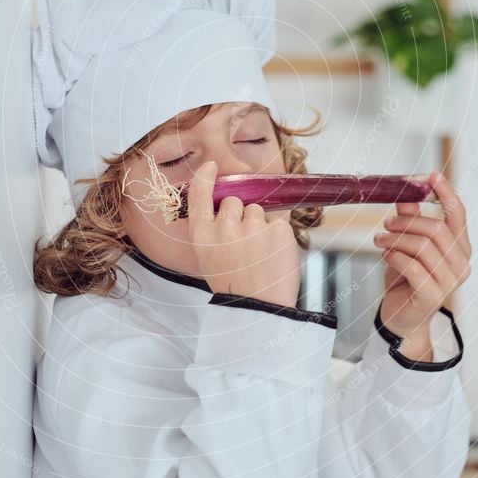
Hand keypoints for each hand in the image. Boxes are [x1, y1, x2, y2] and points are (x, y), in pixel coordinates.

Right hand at [186, 161, 300, 307]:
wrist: (260, 310)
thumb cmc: (235, 285)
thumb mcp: (209, 258)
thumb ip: (214, 231)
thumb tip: (229, 205)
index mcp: (202, 236)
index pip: (199, 196)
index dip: (205, 178)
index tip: (211, 167)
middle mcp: (224, 228)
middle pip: (234, 201)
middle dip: (240, 215)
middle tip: (244, 245)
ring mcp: (253, 227)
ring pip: (257, 210)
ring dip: (260, 225)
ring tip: (259, 254)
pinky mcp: (278, 229)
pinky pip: (277, 221)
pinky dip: (277, 234)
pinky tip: (273, 255)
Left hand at [373, 171, 471, 357]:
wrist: (401, 318)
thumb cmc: (407, 281)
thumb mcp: (407, 246)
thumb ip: (411, 222)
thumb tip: (406, 196)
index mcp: (460, 248)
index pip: (458, 215)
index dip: (446, 192)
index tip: (431, 175)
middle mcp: (461, 264)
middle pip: (437, 229)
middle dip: (408, 221)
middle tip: (387, 223)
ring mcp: (449, 281)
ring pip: (422, 246)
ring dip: (396, 238)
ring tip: (379, 240)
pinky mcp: (433, 295)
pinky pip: (412, 266)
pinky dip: (394, 256)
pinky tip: (385, 254)